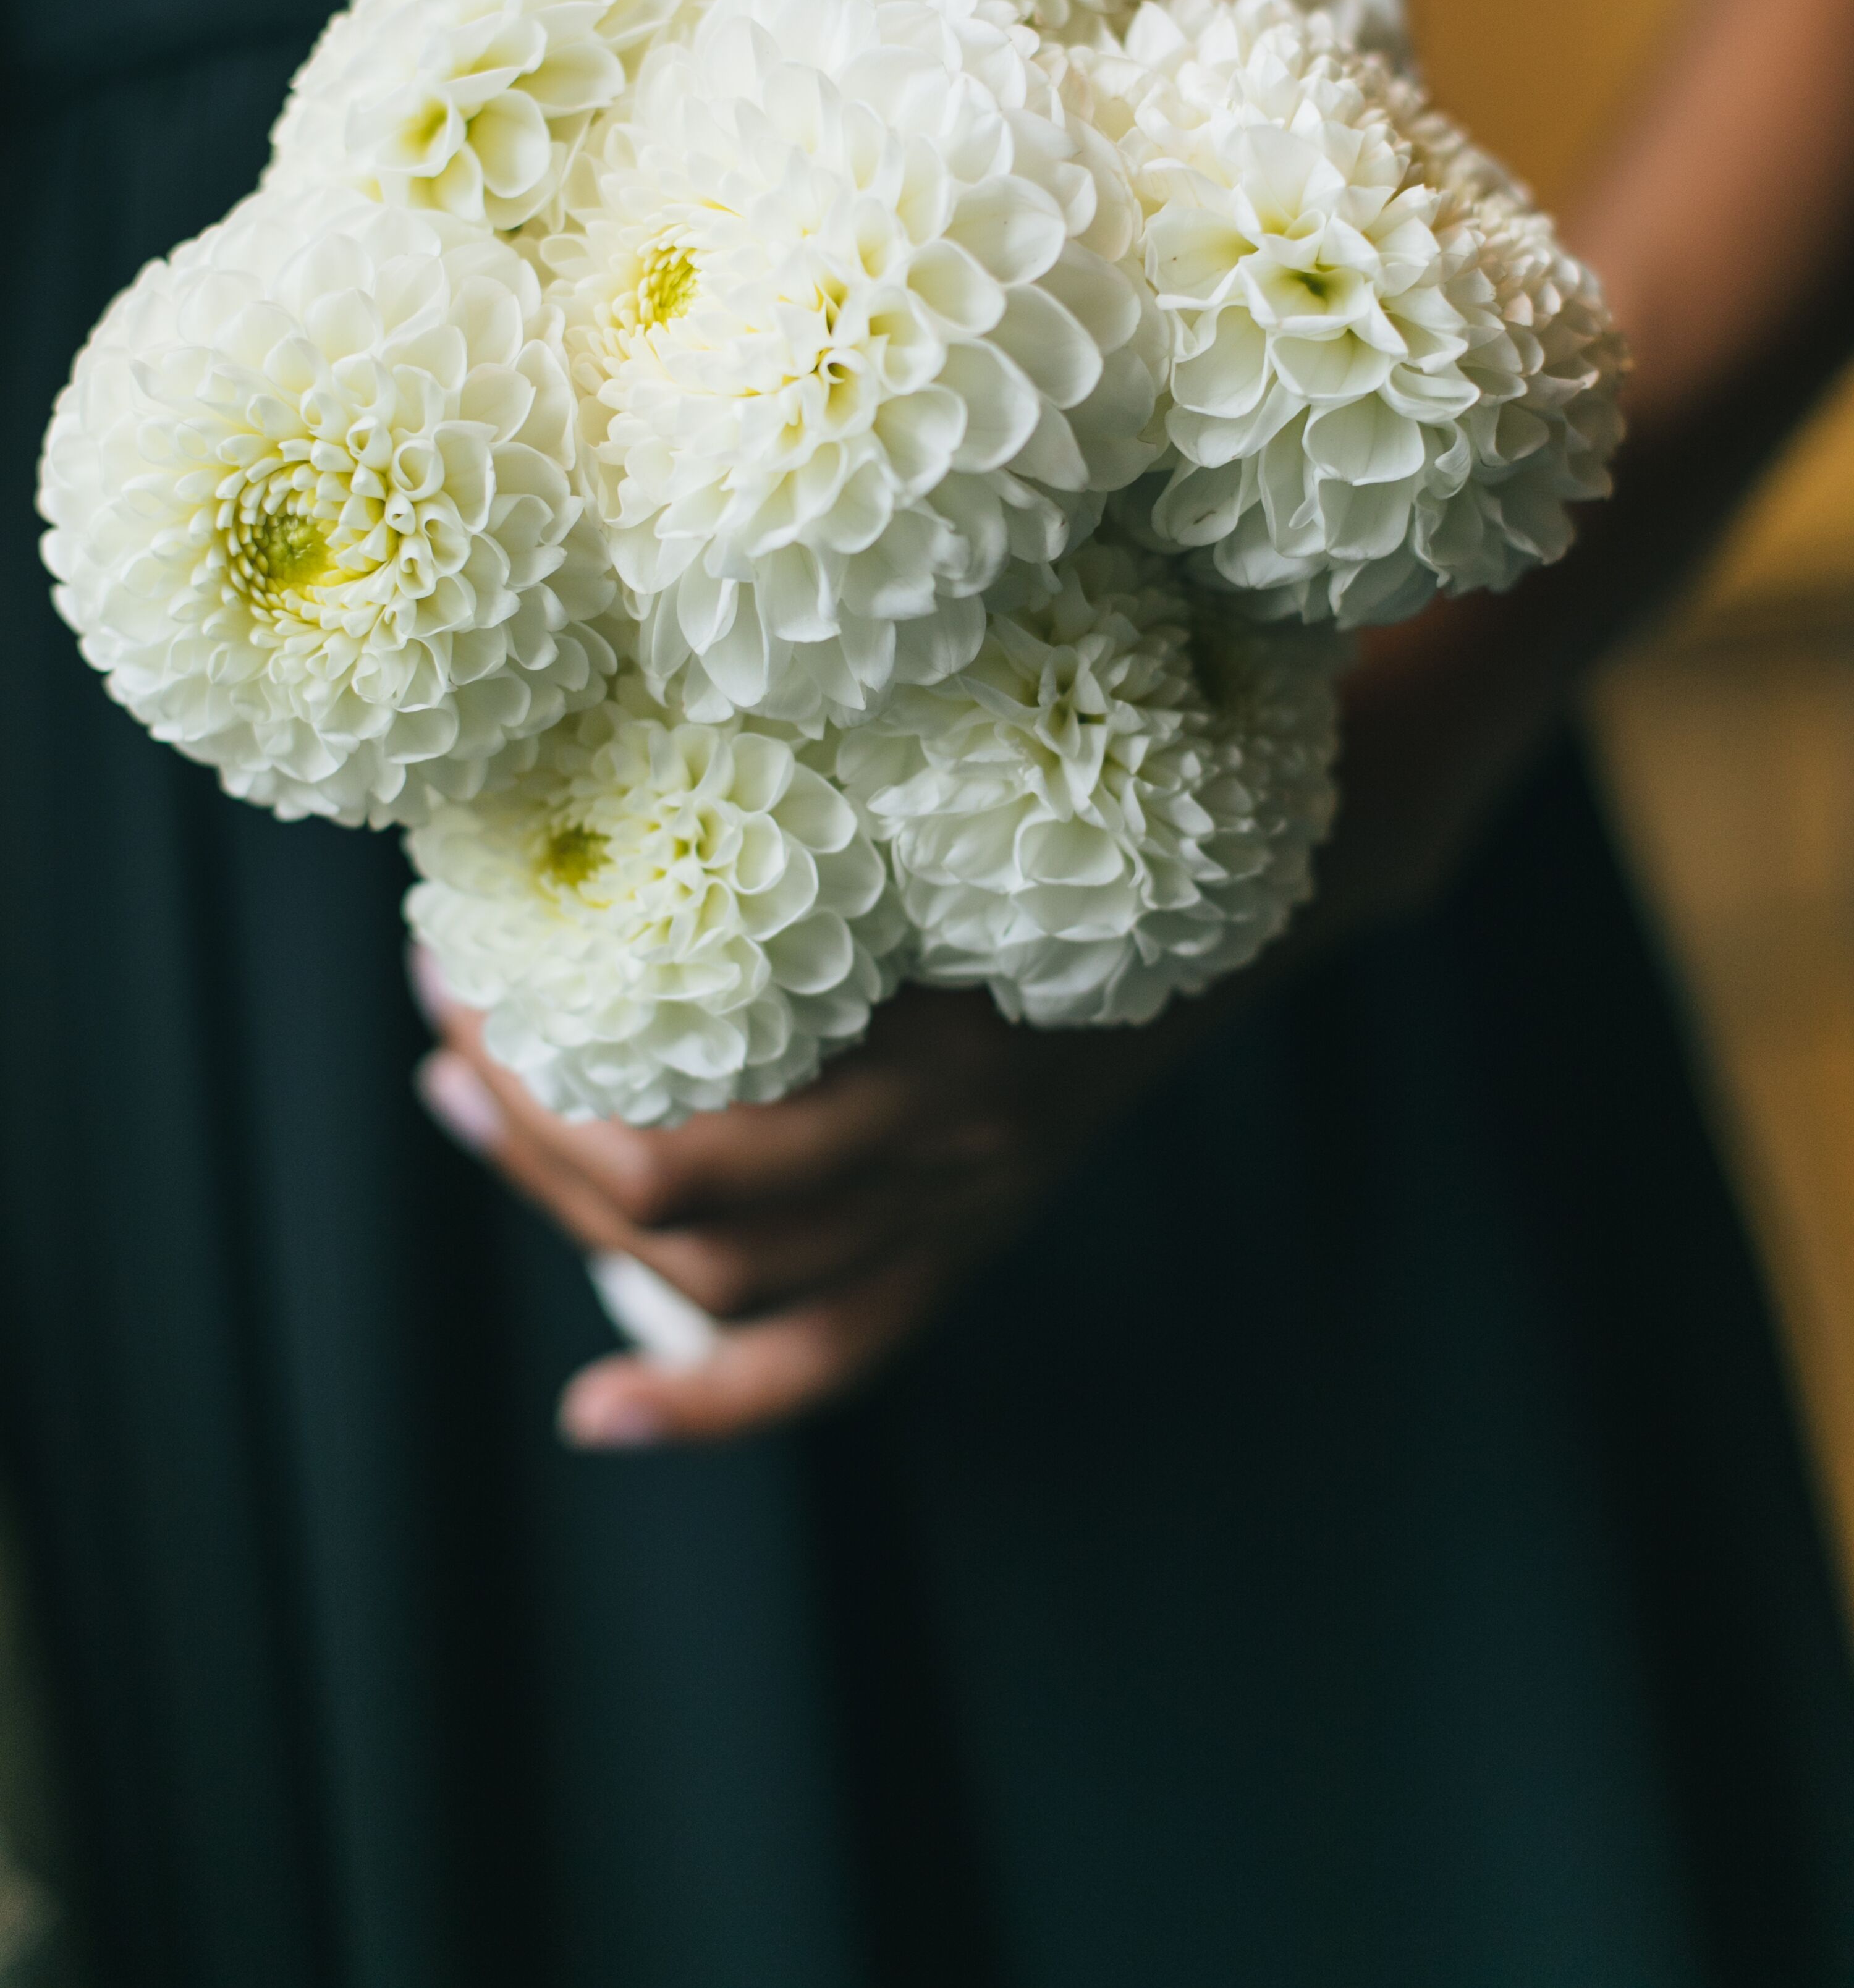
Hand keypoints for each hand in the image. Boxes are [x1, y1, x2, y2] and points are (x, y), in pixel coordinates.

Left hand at [412, 585, 1580, 1451]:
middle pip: (684, 1211)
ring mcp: (970, 1202)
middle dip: (533, 1126)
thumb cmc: (1108, 767)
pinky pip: (840, 1346)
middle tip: (448, 1017)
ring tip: (475, 1111)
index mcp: (942, 1039)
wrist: (1286, 861)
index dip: (544, 1074)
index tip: (458, 951)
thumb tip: (626, 701)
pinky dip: (717, 1399)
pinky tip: (599, 1417)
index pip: (688, 1134)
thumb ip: (827, 759)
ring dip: (575, 1214)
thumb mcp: (961, 757)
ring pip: (737, 1282)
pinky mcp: (977, 1224)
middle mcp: (952, 1149)